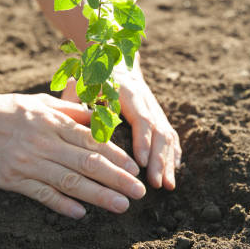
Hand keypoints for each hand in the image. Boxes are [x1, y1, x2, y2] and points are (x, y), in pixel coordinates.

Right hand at [0, 92, 145, 218]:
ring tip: (121, 205)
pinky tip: (80, 213)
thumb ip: (71, 111)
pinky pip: (42, 193)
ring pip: (70, 181)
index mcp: (55, 124)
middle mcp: (46, 143)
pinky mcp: (13, 178)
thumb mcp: (42, 103)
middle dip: (117, 179)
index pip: (92, 142)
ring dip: (98, 195)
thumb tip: (99, 117)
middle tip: (138, 191)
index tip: (135, 168)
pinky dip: (61, 204)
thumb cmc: (9, 110)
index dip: (116, 156)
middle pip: (88, 164)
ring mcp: (30, 162)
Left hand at [62, 61, 180, 190]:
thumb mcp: (81, 83)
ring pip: (168, 135)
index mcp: (128, 92)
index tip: (140, 163)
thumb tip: (76, 120)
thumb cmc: (91, 76)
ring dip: (168, 162)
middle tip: (156, 183)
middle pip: (159, 130)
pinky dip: (173, 155)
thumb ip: (77, 98)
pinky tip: (171, 174)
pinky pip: (170, 136)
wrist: (113, 61)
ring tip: (167, 186)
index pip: (140, 118)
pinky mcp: (158, 116)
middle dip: (159, 159)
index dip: (143, 140)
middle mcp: (146, 101)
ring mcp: (155, 109)